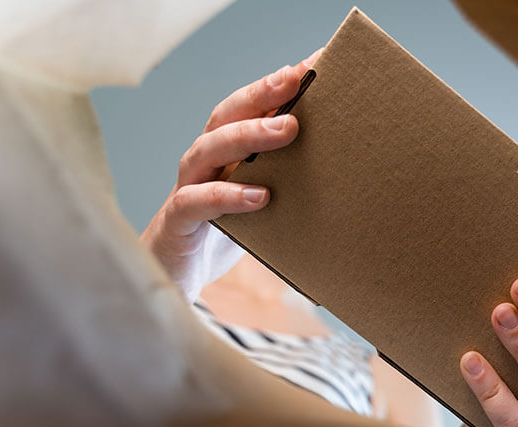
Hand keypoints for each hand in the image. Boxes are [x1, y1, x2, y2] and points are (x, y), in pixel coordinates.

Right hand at [141, 49, 321, 301]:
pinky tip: (261, 196)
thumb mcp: (261, 197)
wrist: (174, 273)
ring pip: (210, 149)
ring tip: (288, 128)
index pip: (248, 107)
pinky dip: (229, 196)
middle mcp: (204, 160)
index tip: (312, 62)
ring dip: (249, 135)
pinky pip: (199, 201)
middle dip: (262, 93)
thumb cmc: (225, 228)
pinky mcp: (179, 219)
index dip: (276, 84)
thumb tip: (342, 162)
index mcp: (226, 151)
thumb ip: (287, 176)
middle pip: (227, 116)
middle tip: (297, 80)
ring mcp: (188, 186)